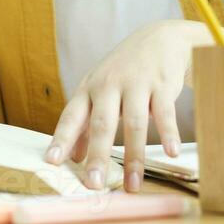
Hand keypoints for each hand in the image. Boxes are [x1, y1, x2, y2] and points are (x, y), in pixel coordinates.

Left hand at [42, 19, 223, 192]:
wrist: (160, 38)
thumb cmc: (124, 70)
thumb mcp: (99, 90)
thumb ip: (85, 123)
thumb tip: (72, 158)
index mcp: (89, 88)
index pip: (72, 116)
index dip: (62, 139)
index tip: (52, 161)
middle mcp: (110, 84)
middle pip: (102, 123)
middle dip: (98, 155)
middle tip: (94, 184)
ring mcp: (137, 83)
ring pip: (134, 123)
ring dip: (134, 156)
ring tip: (132, 185)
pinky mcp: (162, 84)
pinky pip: (164, 113)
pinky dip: (168, 133)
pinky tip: (170, 153)